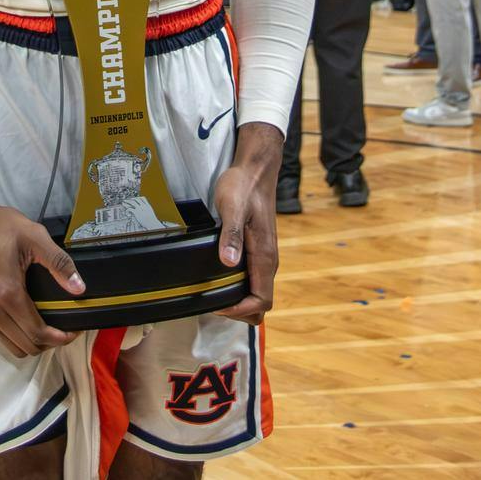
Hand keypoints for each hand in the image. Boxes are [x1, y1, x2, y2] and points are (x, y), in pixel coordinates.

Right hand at [0, 167, 80, 357]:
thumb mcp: (34, 237)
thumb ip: (59, 263)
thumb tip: (79, 288)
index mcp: (7, 294)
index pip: (37, 334)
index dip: (60, 338)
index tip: (74, 331)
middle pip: (26, 347)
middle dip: (48, 342)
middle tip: (63, 327)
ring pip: (10, 345)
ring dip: (30, 341)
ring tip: (44, 323)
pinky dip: (13, 332)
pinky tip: (23, 313)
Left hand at [213, 122, 281, 322]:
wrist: (256, 170)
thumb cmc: (243, 186)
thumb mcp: (232, 208)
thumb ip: (231, 236)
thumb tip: (228, 263)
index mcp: (265, 256)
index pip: (262, 301)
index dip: (241, 310)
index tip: (218, 304)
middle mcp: (268, 261)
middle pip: (261, 304)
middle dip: (238, 310)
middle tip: (212, 301)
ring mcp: (265, 257)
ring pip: (257, 293)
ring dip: (238, 300)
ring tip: (212, 292)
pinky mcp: (258, 251)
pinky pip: (253, 280)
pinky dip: (238, 288)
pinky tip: (219, 278)